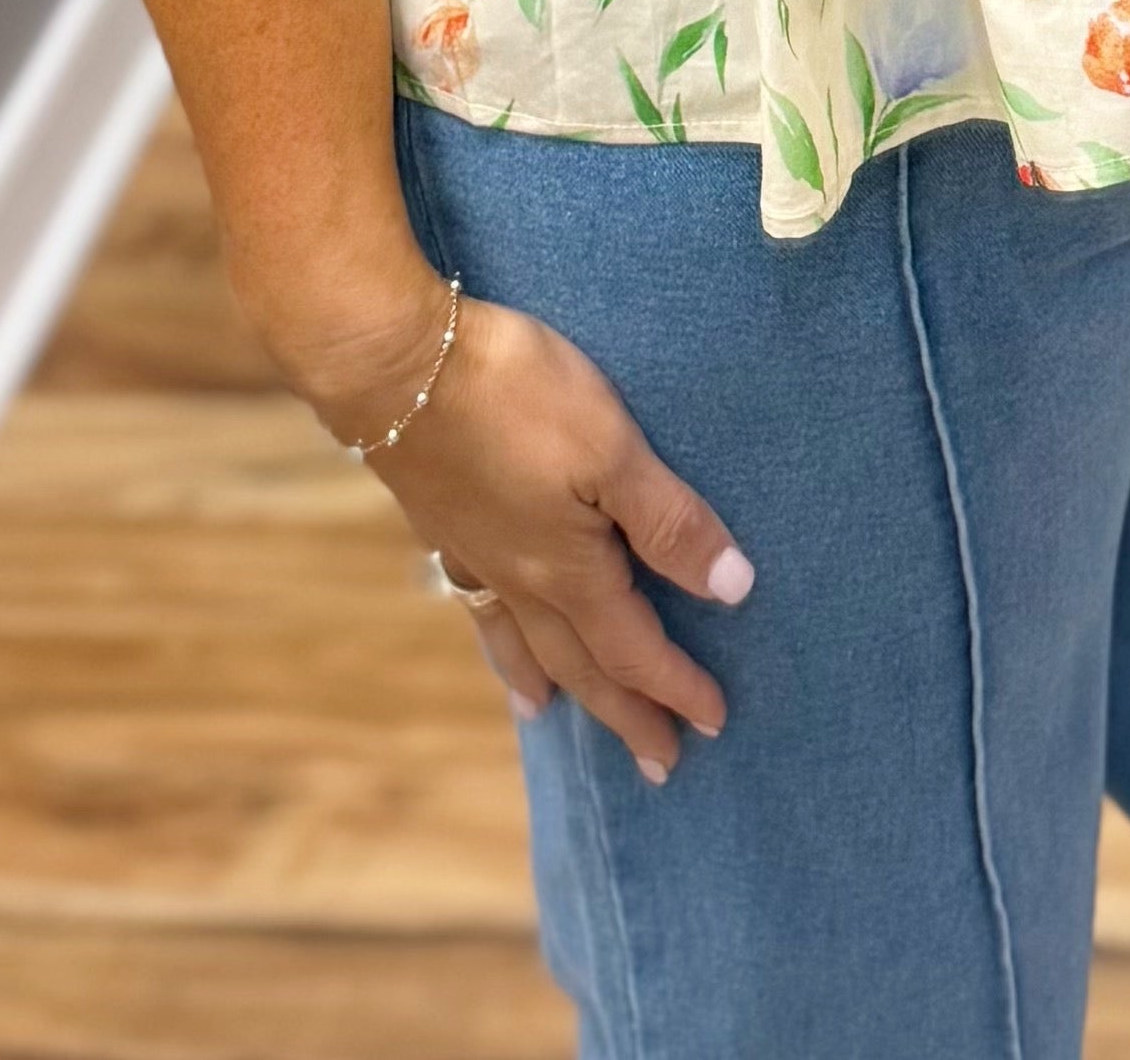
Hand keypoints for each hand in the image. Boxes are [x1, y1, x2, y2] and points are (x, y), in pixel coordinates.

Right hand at [308, 283, 753, 781]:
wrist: (396, 366)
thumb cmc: (515, 395)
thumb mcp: (612, 449)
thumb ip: (668, 521)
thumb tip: (733, 590)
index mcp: (568, 569)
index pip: (634, 646)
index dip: (676, 686)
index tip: (715, 722)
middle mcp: (520, 578)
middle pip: (582, 662)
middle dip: (624, 711)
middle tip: (658, 764)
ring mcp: (475, 551)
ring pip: (521, 639)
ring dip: (551, 681)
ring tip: (550, 718)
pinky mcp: (441, 519)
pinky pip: (477, 600)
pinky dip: (492, 632)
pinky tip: (487, 616)